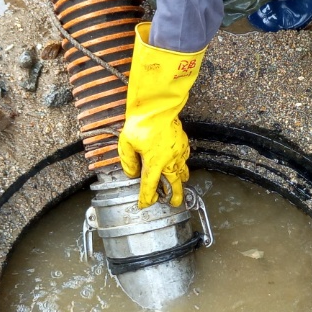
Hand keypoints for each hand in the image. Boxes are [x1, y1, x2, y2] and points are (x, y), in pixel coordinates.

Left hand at [117, 23, 204, 208]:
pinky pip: (185, 158)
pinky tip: (179, 163)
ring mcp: (179, 152)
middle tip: (174, 203)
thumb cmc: (141, 123)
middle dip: (174, 196)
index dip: (147, 199)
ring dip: (180, 181)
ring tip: (180, 185)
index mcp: (154, 163)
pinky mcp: (183, 143)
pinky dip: (183, 164)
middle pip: (175, 185)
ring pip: (183, 172)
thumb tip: (132, 173)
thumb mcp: (126, 144)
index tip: (145, 205)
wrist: (158, 106)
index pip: (150, 187)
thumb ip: (128, 162)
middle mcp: (169, 161)